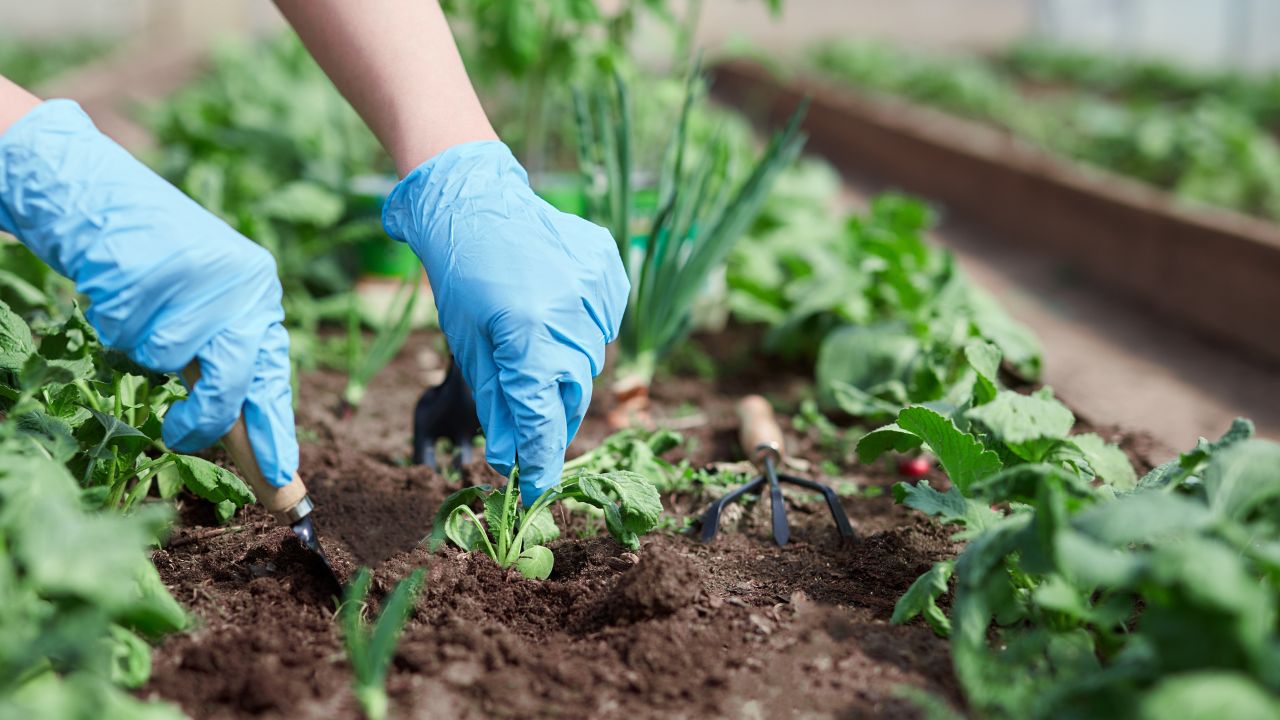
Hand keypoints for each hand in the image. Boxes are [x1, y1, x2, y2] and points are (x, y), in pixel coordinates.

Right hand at [0, 100, 297, 486]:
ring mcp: (203, 275)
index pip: (273, 377)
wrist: (102, 199)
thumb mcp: (206, 311)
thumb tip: (245, 439)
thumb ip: (227, 364)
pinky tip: (119, 288)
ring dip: (143, 348)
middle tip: (178, 436)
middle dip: (204, 417)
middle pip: (233, 378)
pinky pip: (130, 332)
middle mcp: (246, 284)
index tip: (283, 483)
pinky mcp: (157, 267)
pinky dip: (116, 322)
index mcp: (262, 296)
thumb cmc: (156, 268)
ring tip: (140, 308)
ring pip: (169, 356)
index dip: (274, 433)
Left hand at [383, 141, 627, 503]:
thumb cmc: (461, 276)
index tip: (536, 487)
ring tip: (536, 343)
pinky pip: (605, 321)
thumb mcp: (469, 346)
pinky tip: (556, 310)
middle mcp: (568, 311)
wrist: (475, 200)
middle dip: (552, 415)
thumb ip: (498, 402)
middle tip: (534, 425)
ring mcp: (594, 286)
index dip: (540, 459)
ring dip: (567, 367)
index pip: (543, 416)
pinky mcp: (608, 268)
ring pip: (591, 358)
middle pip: (574, 392)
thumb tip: (512, 457)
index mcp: (525, 332)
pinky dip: (584, 329)